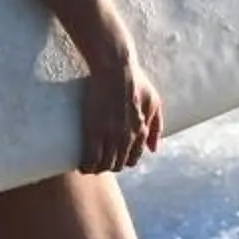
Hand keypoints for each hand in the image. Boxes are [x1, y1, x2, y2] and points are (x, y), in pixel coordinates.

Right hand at [80, 52, 164, 174]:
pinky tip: (81, 166)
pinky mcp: (94, 130)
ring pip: (104, 164)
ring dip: (96, 169)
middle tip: (98, 161)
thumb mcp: (154, 103)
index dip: (122, 162)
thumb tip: (153, 150)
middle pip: (117, 164)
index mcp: (141, 131)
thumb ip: (156, 126)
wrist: (116, 69)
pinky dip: (86, 165)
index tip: (113, 159)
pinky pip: (90, 158)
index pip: (132, 159)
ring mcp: (111, 135)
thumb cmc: (136, 82)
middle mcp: (128, 137)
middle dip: (108, 166)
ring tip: (88, 165)